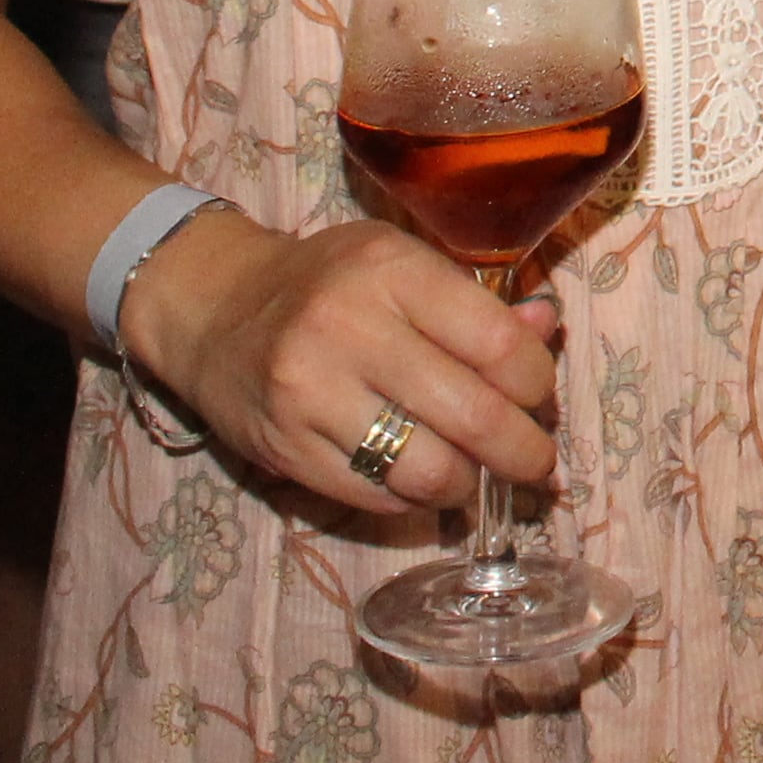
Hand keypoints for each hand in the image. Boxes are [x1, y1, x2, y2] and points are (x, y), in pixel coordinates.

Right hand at [115, 207, 560, 518]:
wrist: (216, 307)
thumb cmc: (328, 281)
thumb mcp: (402, 262)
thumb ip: (476, 301)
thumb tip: (547, 331)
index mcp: (392, 270)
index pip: (497, 343)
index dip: (536, 383)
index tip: (539, 397)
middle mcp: (350, 329)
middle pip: (472, 416)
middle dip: (522, 452)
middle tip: (535, 461)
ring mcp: (311, 394)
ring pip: (427, 469)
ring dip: (468, 484)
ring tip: (474, 473)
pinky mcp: (285, 448)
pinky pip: (376, 496)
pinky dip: (414, 499)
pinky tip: (421, 481)